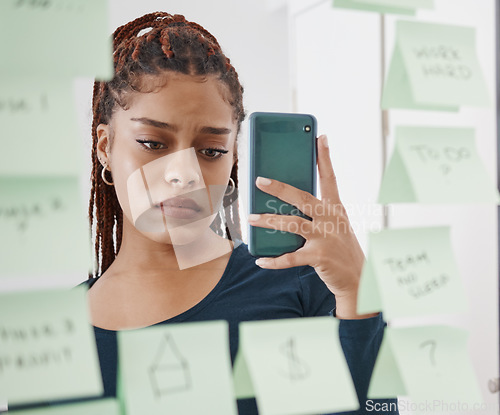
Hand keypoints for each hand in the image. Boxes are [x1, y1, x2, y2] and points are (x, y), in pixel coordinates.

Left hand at [248, 135, 374, 318]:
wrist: (358, 278)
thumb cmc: (340, 248)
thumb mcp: (335, 225)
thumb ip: (315, 213)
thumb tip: (285, 204)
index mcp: (336, 209)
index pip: (330, 178)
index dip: (325, 158)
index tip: (320, 138)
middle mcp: (331, 219)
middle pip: (303, 198)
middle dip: (280, 188)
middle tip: (260, 181)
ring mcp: (326, 238)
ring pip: (292, 224)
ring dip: (269, 220)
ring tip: (252, 218)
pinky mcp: (319, 257)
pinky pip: (290, 257)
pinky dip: (274, 260)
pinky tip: (261, 259)